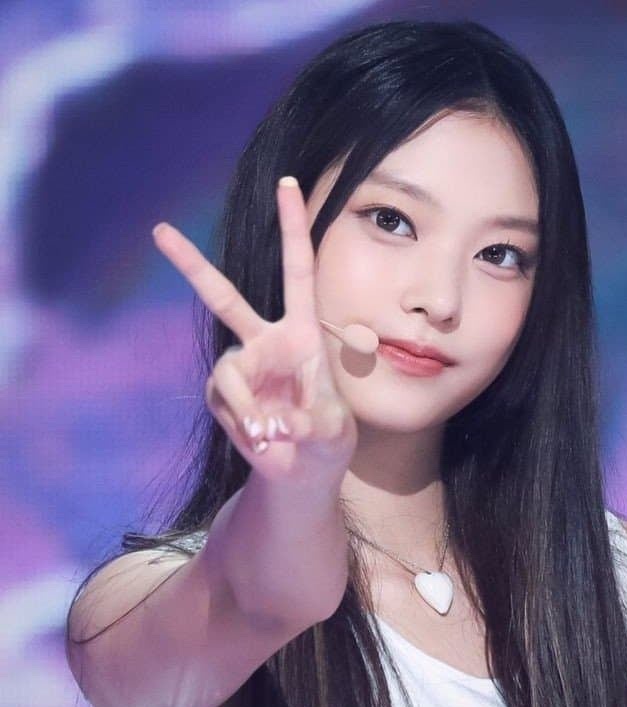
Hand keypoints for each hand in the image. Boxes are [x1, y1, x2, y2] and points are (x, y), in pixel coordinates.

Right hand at [152, 177, 357, 484]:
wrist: (302, 470)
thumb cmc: (327, 439)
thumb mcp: (335, 429)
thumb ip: (316, 423)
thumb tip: (285, 425)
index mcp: (302, 331)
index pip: (297, 271)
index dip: (292, 228)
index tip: (286, 183)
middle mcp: (265, 341)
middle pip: (224, 298)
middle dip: (191, 266)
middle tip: (159, 230)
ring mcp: (240, 368)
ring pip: (227, 373)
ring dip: (249, 408)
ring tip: (272, 436)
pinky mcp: (222, 396)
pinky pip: (225, 403)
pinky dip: (245, 425)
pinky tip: (263, 440)